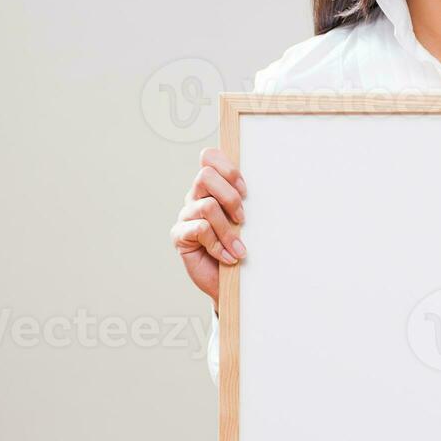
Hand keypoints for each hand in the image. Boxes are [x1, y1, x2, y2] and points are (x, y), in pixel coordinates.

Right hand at [170, 147, 246, 307]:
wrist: (229, 283)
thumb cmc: (240, 248)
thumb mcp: (246, 222)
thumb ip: (245, 201)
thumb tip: (260, 186)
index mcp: (211, 187)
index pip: (209, 157)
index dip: (228, 168)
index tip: (245, 190)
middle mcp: (195, 197)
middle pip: (205, 175)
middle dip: (230, 197)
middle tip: (243, 220)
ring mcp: (186, 216)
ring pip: (207, 206)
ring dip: (228, 230)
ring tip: (239, 249)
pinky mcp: (180, 236)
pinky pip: (201, 230)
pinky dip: (219, 246)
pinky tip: (227, 257)